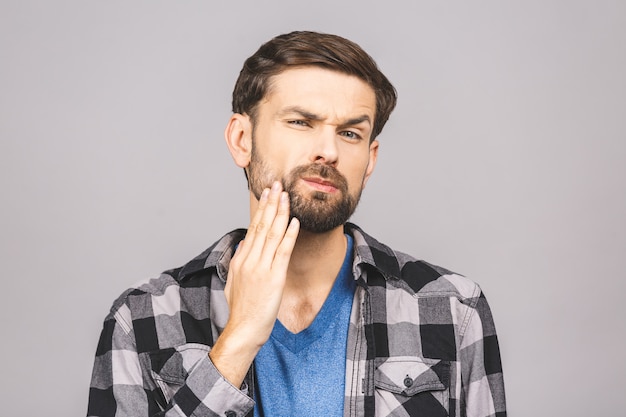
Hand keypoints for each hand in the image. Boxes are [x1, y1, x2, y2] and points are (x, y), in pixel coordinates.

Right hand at [209, 181, 299, 385]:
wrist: (243, 329)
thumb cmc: (241, 309)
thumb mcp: (233, 282)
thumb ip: (237, 261)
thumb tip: (243, 244)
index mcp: (240, 259)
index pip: (253, 227)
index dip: (262, 208)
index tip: (267, 193)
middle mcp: (249, 259)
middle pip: (262, 225)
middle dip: (271, 203)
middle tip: (277, 185)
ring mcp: (261, 267)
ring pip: (272, 234)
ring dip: (280, 213)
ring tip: (286, 196)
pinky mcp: (274, 277)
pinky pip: (283, 251)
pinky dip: (289, 235)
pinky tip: (294, 222)